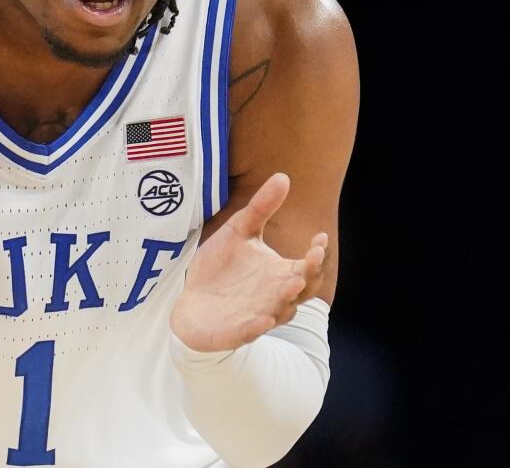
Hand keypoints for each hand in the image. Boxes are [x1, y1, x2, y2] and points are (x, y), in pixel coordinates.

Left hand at [170, 172, 327, 352]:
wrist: (190, 301)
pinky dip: (256, 328)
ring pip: (281, 312)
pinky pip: (248, 333)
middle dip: (309, 275)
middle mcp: (274, 297)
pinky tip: (262, 320)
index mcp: (279, 273)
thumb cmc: (220, 268)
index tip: (319, 237)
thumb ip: (260, 208)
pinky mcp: (233, 332)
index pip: (308, 266)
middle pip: (302, 290)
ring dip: (287, 299)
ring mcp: (256, 316)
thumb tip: (283, 176)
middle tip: (311, 259)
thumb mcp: (239, 232)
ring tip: (291, 283)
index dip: (317, 254)